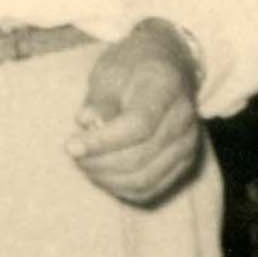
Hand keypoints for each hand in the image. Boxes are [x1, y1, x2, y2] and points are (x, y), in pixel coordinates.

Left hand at [67, 22, 202, 204]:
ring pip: (144, 179)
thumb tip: (88, 123)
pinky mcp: (183, 164)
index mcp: (167, 87)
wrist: (167, 67)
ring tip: (85, 162)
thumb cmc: (132, 67)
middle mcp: (184, 118)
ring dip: (106, 178)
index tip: (71, 146)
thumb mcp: (110, 71)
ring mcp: (187, 144)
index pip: (138, 125)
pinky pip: (149, 189)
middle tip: (73, 153)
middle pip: (140, 157)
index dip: (102, 141)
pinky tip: (102, 173)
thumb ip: (100, 100)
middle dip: (98, 162)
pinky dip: (120, 188)